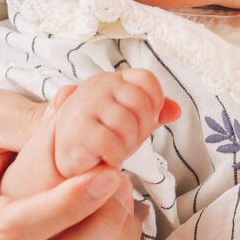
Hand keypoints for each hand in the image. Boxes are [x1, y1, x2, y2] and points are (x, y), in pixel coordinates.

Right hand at [14, 70, 176, 188]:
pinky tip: (104, 160)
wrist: (63, 160)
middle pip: (142, 104)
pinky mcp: (76, 130)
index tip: (142, 123)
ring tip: (112, 151)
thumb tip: (176, 110)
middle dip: (140, 130)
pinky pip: (112, 144)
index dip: (153, 105)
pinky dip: (114, 158)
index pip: (147, 80)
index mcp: (112, 80)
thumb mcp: (131, 122)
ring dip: (126, 146)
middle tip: (124, 142)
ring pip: (128, 124)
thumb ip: (153, 112)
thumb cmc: (100, 140)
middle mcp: (97, 86)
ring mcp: (84, 105)